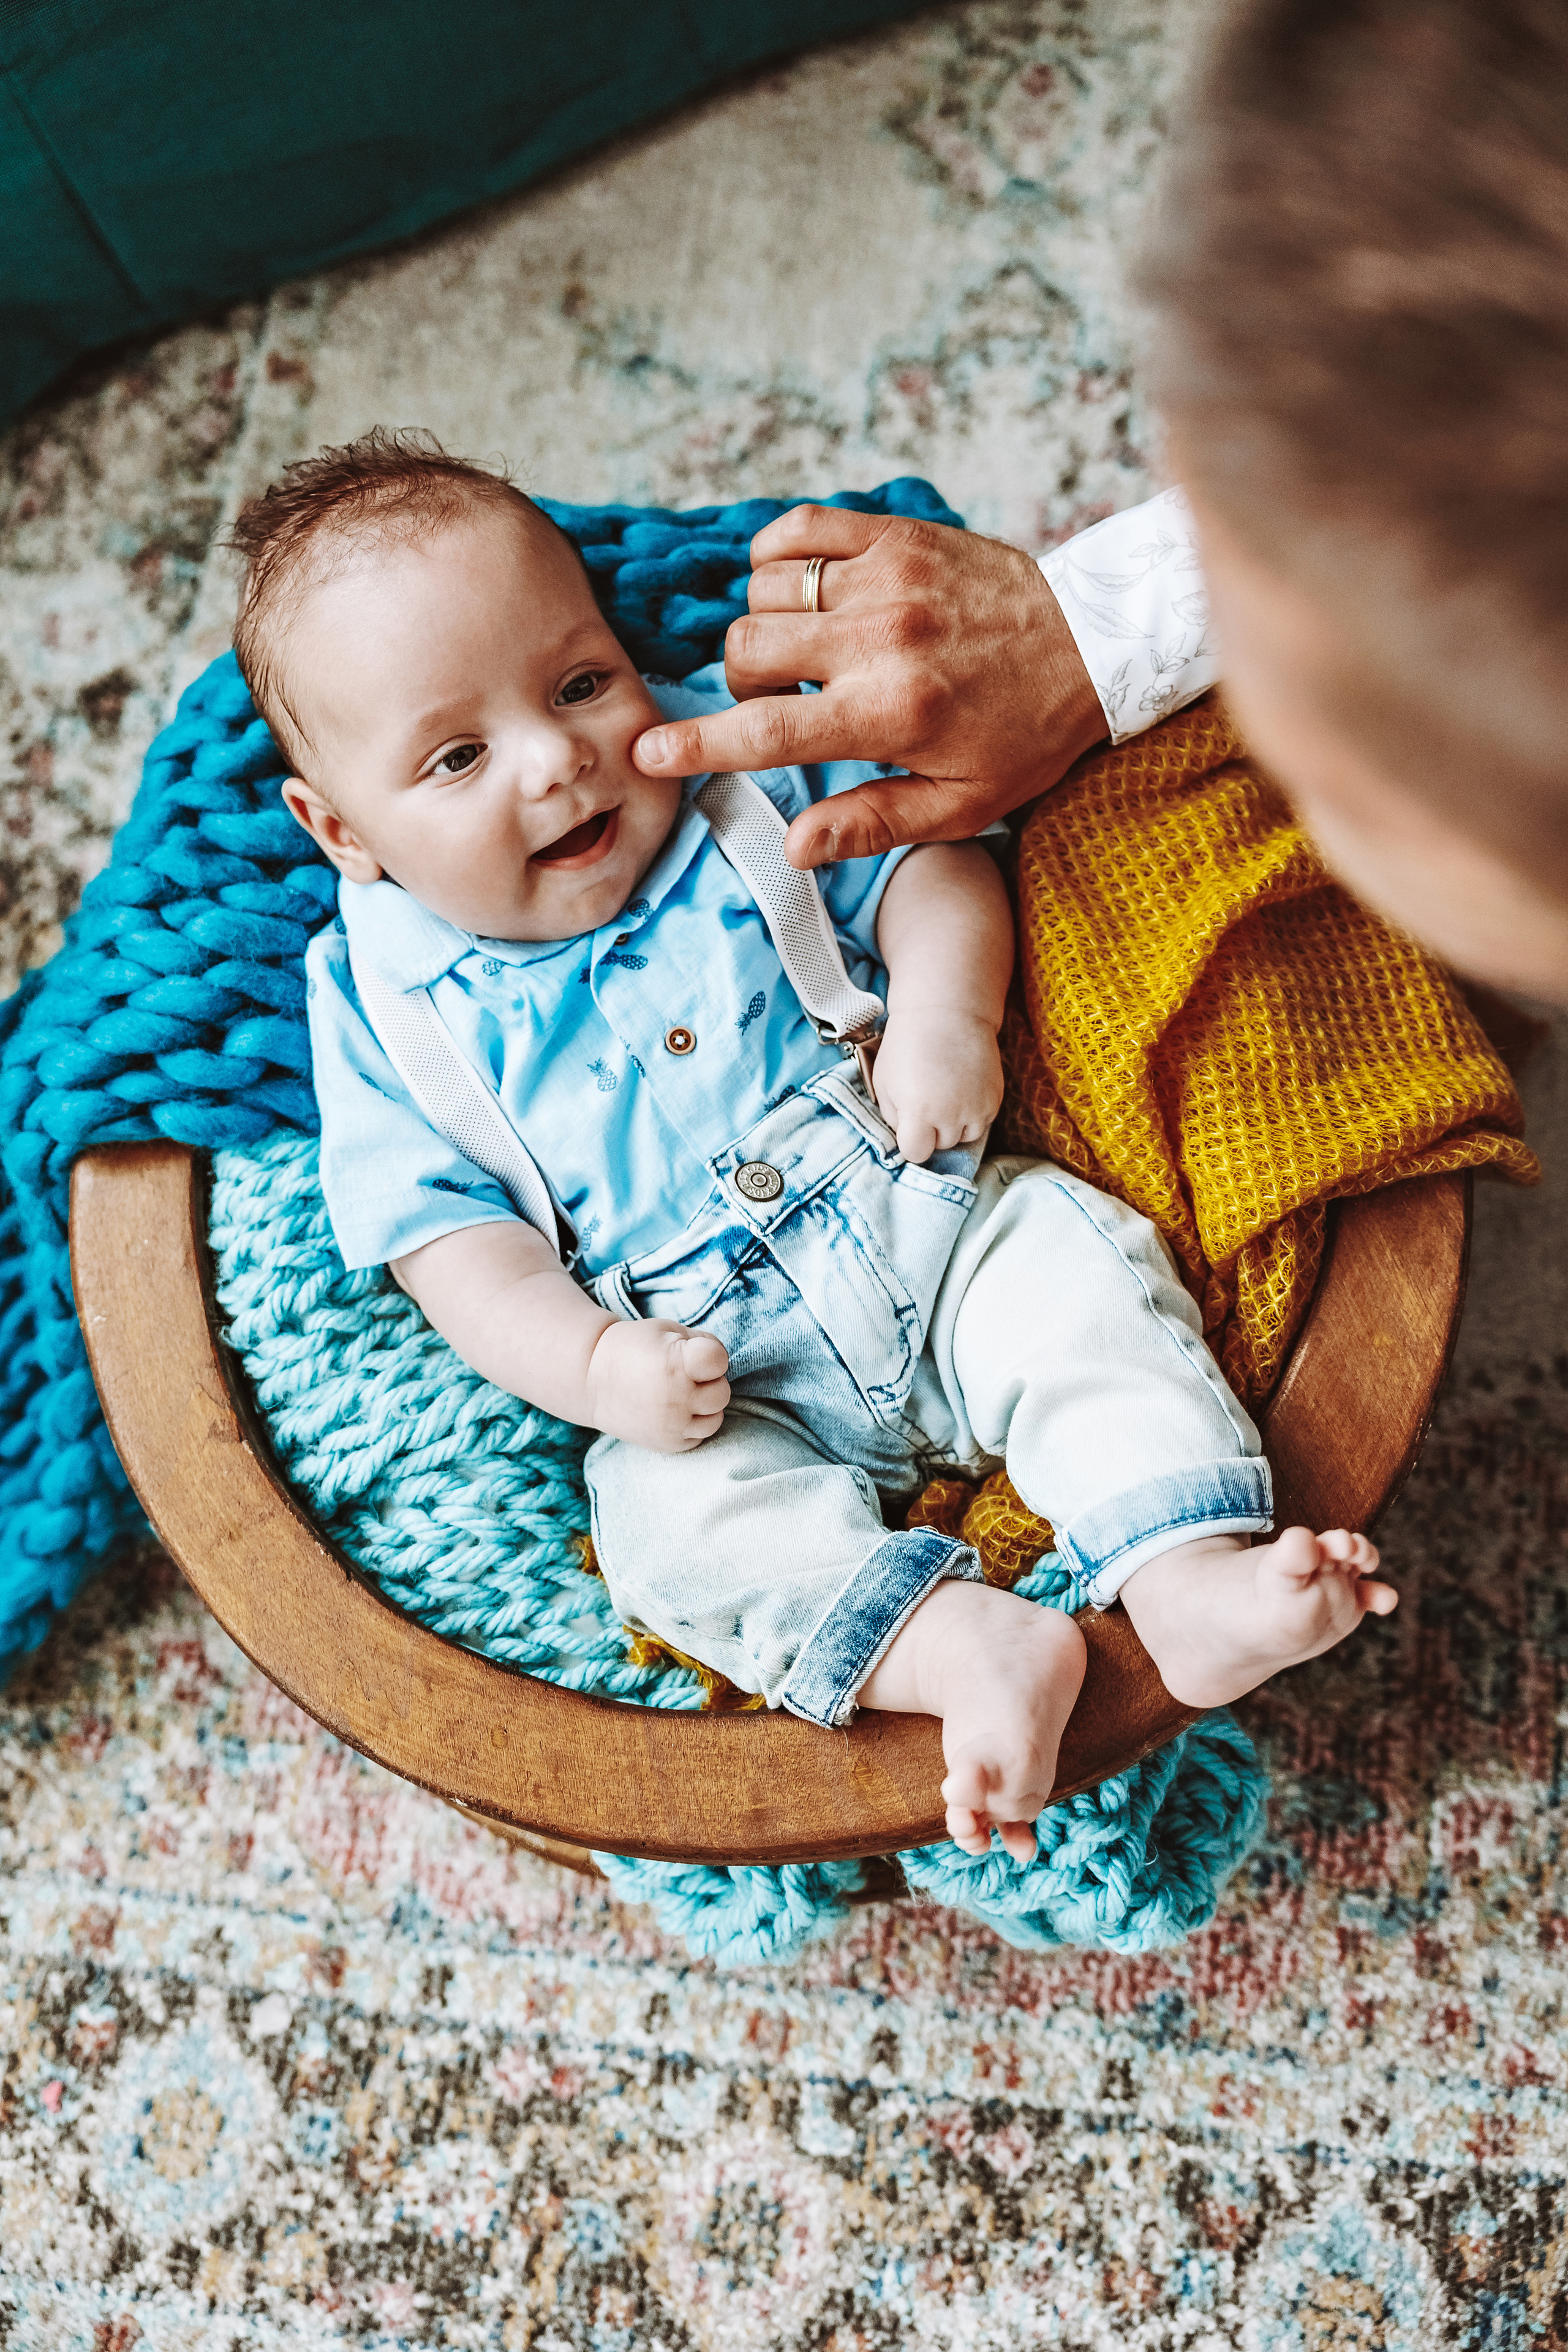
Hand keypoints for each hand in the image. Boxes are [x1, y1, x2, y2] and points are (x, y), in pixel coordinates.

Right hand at [585, 1319, 729, 1451]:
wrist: (592, 1381)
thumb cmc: (634, 1348)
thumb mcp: (666, 1331)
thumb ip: (700, 1342)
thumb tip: (721, 1363)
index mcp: (675, 1364)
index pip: (719, 1360)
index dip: (711, 1354)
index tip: (694, 1353)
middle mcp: (676, 1398)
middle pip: (722, 1392)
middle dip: (709, 1381)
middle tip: (686, 1374)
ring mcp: (672, 1425)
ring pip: (715, 1419)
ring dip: (705, 1406)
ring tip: (683, 1394)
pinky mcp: (668, 1444)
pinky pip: (699, 1436)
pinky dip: (693, 1424)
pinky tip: (675, 1410)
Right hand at [631, 505, 1105, 866]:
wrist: (1095, 642)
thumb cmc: (1026, 734)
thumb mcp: (962, 805)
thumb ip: (872, 823)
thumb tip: (794, 846)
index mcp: (891, 713)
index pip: (766, 729)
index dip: (696, 745)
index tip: (648, 752)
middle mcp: (881, 638)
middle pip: (748, 649)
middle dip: (746, 683)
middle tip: (791, 700)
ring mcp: (887, 575)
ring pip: (764, 591)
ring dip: (768, 625)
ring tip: (812, 650)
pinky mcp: (896, 532)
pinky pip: (796, 530)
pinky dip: (779, 558)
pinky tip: (803, 591)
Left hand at [871, 1006, 1003, 1165]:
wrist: (947, 1013)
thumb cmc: (907, 1046)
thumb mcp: (884, 1082)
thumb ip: (892, 1117)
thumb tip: (904, 1138)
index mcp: (918, 1111)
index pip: (916, 1154)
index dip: (911, 1143)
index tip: (909, 1128)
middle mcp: (950, 1115)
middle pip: (941, 1146)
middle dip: (931, 1131)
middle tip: (926, 1100)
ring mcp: (976, 1108)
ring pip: (964, 1138)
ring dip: (953, 1125)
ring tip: (944, 1096)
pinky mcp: (994, 1099)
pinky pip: (982, 1123)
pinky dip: (971, 1114)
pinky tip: (961, 1091)